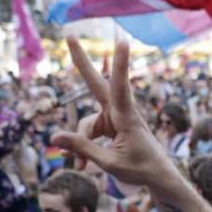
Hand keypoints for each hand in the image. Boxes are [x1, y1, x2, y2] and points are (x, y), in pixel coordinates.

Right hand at [50, 37, 171, 183]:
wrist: (157, 176)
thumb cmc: (141, 169)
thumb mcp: (110, 163)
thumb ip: (83, 148)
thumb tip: (53, 137)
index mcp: (127, 118)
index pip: (120, 87)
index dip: (120, 65)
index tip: (123, 42)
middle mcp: (119, 113)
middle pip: (96, 84)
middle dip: (81, 62)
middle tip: (70, 35)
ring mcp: (113, 118)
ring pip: (86, 124)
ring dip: (79, 146)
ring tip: (79, 167)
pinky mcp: (109, 125)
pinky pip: (88, 133)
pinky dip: (82, 149)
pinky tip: (80, 166)